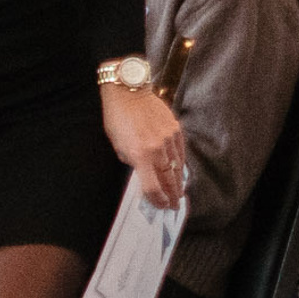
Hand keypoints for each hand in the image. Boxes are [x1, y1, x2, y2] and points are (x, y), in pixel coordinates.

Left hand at [101, 83, 187, 210]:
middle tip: (175, 205)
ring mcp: (169, 138)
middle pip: (169, 179)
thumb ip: (132, 161)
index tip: (161, 206)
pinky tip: (180, 170)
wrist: (129, 91)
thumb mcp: (118, 144)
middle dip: (172, 195)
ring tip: (179, 192)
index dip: (158, 200)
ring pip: (178, 166)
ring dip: (179, 182)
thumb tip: (143, 172)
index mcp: (140, 154)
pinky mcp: (176, 129)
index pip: (153, 186)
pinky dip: (181, 164)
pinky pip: (180, 152)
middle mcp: (157, 149)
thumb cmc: (117, 117)